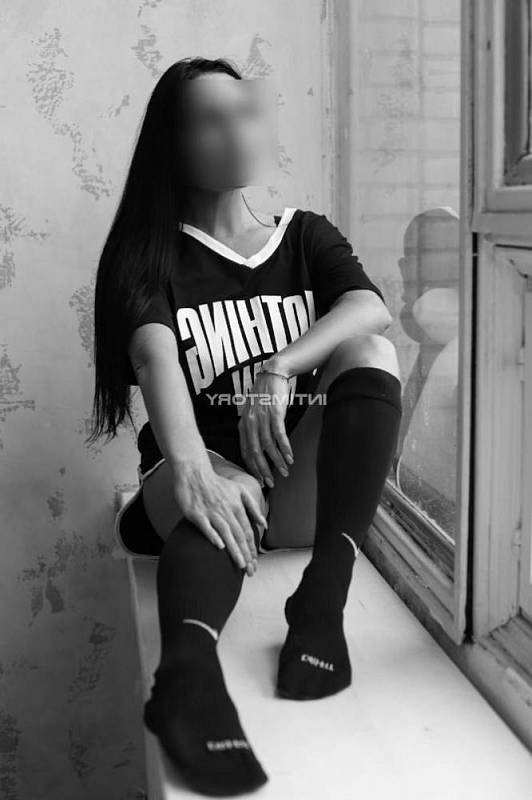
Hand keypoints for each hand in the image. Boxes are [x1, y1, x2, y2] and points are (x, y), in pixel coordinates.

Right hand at [172, 460, 267, 575]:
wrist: (194, 473)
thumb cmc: (217, 484)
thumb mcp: (240, 490)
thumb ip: (252, 506)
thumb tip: (263, 523)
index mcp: (237, 507)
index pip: (247, 531)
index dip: (252, 549)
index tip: (254, 564)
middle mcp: (226, 510)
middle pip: (240, 535)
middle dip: (246, 554)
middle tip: (250, 571)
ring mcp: (211, 512)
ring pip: (226, 533)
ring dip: (235, 549)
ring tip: (240, 564)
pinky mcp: (196, 513)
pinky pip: (207, 527)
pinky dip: (214, 536)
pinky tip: (220, 547)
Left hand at [238, 370, 294, 487]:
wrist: (273, 373)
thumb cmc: (265, 395)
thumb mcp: (254, 413)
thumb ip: (253, 429)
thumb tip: (259, 449)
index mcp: (243, 424)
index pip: (245, 451)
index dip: (252, 467)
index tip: (260, 479)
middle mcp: (250, 422)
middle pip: (255, 452)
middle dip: (263, 470)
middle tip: (270, 483)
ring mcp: (262, 417)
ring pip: (268, 445)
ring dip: (277, 461)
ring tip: (285, 471)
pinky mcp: (274, 412)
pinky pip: (279, 434)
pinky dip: (285, 448)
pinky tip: (290, 457)